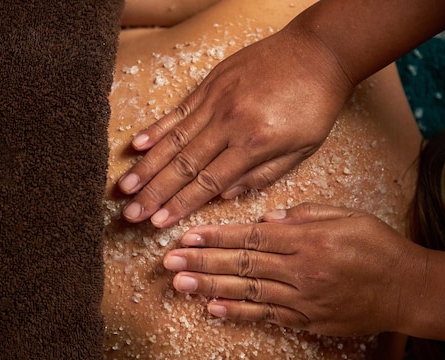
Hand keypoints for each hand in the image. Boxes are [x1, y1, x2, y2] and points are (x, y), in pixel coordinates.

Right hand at [118, 24, 353, 227]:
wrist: (319, 51)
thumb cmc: (314, 103)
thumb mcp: (302, 148)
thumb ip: (262, 175)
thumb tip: (224, 196)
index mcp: (254, 143)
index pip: (208, 183)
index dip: (180, 205)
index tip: (158, 222)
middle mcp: (229, 123)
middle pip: (183, 165)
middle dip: (154, 193)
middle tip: (131, 213)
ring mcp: (215, 101)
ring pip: (173, 140)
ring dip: (147, 166)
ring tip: (125, 187)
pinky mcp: (209, 84)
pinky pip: (177, 111)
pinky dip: (155, 129)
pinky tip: (135, 145)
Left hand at [162, 203, 426, 336]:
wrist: (405, 289)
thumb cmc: (375, 247)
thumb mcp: (344, 216)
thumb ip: (303, 215)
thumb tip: (266, 217)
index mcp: (306, 239)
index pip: (251, 235)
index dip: (216, 236)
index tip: (187, 235)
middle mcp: (299, 269)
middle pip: (241, 263)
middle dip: (202, 261)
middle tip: (169, 261)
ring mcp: (301, 298)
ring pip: (247, 291)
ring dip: (210, 287)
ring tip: (179, 284)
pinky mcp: (306, 320)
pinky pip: (266, 316)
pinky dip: (239, 313)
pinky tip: (213, 310)